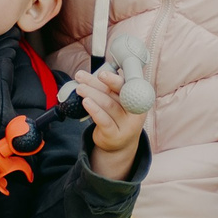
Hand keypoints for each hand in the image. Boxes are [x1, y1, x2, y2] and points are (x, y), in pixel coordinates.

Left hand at [74, 66, 144, 181]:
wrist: (119, 144)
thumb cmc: (117, 117)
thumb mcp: (120, 102)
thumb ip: (112, 89)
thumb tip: (95, 73)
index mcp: (138, 99)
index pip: (127, 86)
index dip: (114, 79)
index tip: (102, 73)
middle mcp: (135, 112)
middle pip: (115, 94)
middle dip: (97, 83)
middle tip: (81, 76)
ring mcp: (126, 125)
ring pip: (108, 105)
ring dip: (92, 94)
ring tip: (79, 88)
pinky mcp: (114, 135)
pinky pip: (104, 121)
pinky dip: (94, 110)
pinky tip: (86, 102)